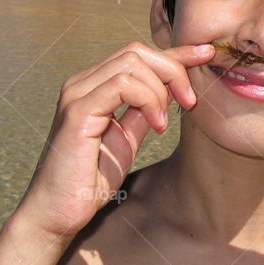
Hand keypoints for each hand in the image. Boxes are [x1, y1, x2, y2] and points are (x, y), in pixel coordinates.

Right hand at [16, 42, 214, 240]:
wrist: (57, 213)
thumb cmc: (88, 180)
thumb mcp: (126, 140)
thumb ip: (143, 113)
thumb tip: (170, 92)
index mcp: (93, 86)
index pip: (137, 55)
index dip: (175, 53)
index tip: (206, 55)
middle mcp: (82, 83)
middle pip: (136, 51)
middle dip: (173, 70)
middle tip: (190, 100)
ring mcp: (77, 94)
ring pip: (132, 62)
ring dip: (161, 89)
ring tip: (164, 123)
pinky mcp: (77, 112)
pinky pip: (121, 85)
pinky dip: (148, 100)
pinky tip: (156, 126)